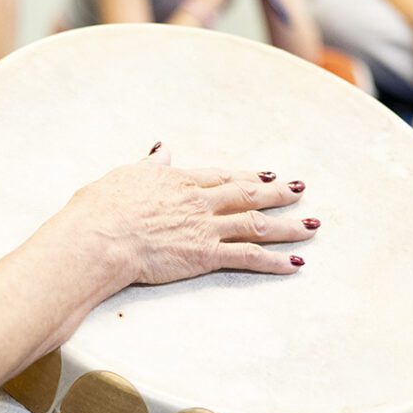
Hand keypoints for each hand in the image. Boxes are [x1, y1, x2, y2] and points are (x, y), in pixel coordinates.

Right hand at [59, 143, 316, 286]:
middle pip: (248, 194)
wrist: (100, 237)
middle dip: (278, 192)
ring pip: (257, 223)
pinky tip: (294, 263)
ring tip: (312, 226)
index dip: (247, 176)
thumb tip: (160, 149)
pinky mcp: (205, 255)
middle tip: (300, 190)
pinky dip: (274, 260)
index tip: (267, 175)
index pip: (222, 177)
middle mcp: (199, 201)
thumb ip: (148, 166)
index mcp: (179, 180)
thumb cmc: (101, 208)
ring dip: (288, 225)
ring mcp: (205, 227)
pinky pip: (248, 256)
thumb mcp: (125, 176)